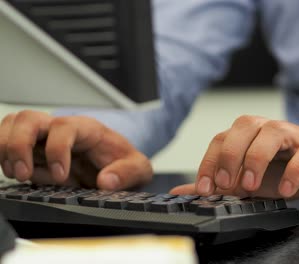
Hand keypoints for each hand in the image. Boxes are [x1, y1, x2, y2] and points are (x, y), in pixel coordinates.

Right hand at [0, 110, 152, 189]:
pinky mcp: (34, 151)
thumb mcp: (139, 168)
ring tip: (16, 174)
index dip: (57, 149)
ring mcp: (45, 139)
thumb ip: (128, 172)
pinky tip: (14, 173)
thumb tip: (107, 181)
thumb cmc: (123, 161)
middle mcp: (62, 129)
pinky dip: (4, 156)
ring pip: (12, 126)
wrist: (116, 163)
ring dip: (5, 149)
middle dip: (19, 145)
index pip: (64, 127)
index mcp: (88, 129)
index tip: (60, 175)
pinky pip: (8, 143)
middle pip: (29, 119)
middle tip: (23, 174)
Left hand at [172, 115, 298, 200]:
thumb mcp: (248, 180)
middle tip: (225, 184)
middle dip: (230, 156)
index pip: (221, 139)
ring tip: (251, 185)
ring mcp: (293, 136)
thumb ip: (219, 184)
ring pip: (272, 134)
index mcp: (248, 135)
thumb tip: (184, 191)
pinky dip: (294, 171)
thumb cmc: (287, 168)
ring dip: (256, 158)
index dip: (209, 162)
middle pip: (243, 127)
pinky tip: (286, 190)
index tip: (204, 188)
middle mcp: (268, 129)